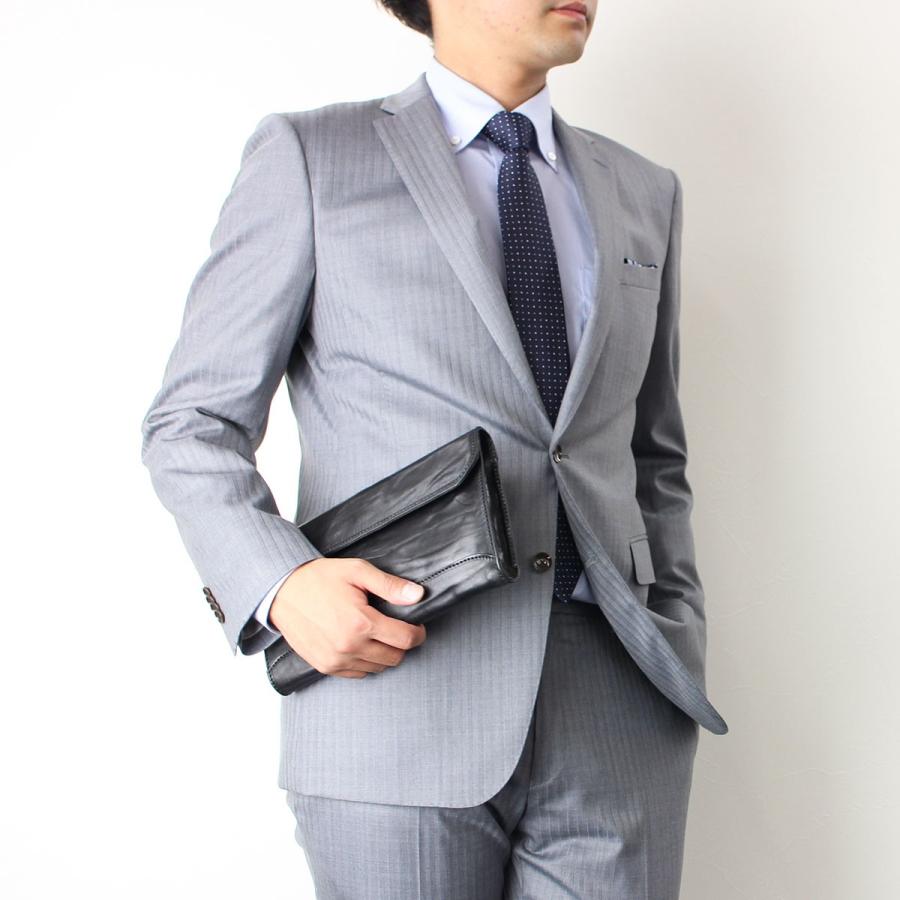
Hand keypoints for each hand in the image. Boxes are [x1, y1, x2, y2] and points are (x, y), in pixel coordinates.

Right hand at [269, 557, 426, 678]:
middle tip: (397, 628)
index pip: (405, 639)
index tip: (417, 626)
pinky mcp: (325, 667)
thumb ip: (390, 586)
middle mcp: (349, 647)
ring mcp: (336, 660)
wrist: (281, 591)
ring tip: (378, 634)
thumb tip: (418, 595)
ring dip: (385, 654)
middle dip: (402, 644)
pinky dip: (366, 662)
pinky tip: (362, 644)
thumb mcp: (357, 571)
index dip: (418, 633)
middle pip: (395, 657)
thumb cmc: (319, 578)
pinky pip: (358, 673)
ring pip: (378, 668)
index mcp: (361, 623)